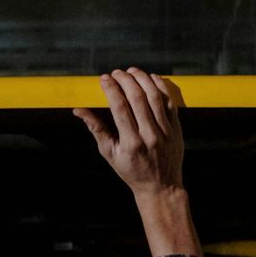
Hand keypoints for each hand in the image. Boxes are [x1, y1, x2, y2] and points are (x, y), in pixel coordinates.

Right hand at [73, 68, 184, 197]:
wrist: (161, 186)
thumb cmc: (131, 171)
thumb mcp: (110, 154)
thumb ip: (96, 129)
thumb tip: (79, 110)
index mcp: (131, 143)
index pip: (119, 107)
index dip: (111, 89)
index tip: (104, 79)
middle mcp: (149, 135)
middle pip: (137, 98)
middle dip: (125, 80)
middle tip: (116, 73)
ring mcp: (165, 131)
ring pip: (154, 96)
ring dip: (142, 79)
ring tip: (131, 71)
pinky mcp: (177, 128)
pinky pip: (169, 101)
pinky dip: (160, 86)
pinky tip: (151, 78)